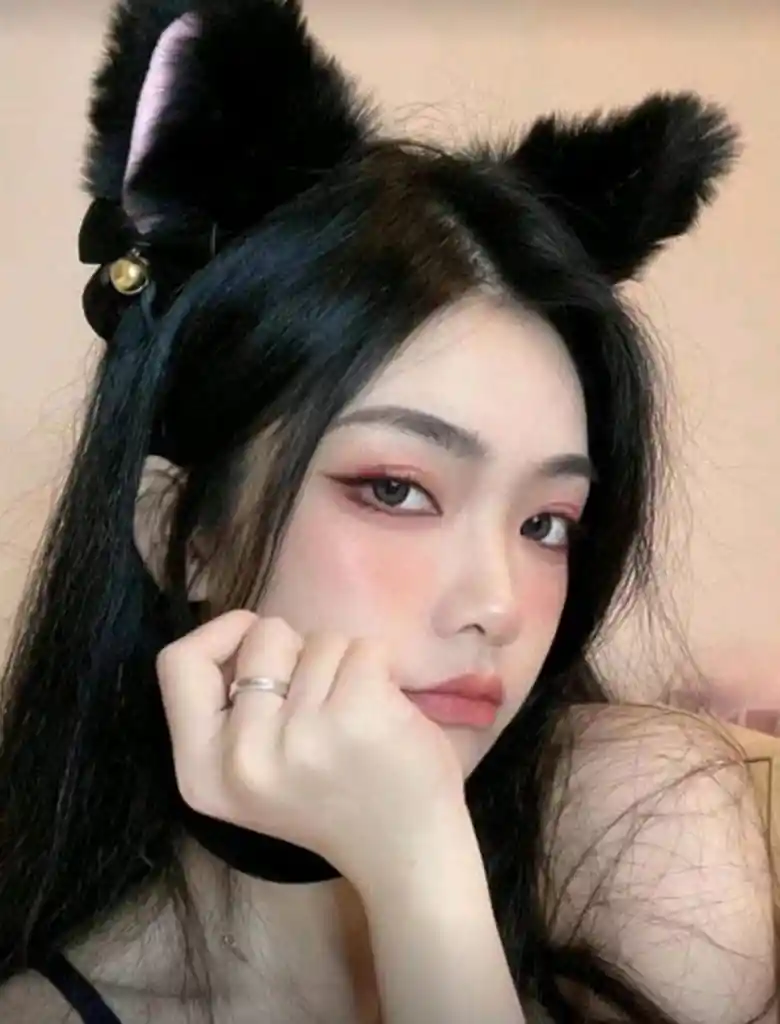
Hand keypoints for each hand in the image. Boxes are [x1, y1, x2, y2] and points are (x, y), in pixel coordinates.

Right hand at [156, 610, 468, 890]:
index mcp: (201, 771)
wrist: (404, 855)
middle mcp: (241, 756)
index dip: (221, 636)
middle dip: (298, 649)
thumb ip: (228, 710)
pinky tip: (384, 713)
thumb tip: (245, 630)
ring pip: (319, 639)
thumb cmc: (330, 802)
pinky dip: (380, 667)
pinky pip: (364, 648)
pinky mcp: (354, 717)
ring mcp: (298, 736)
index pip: (179, 662)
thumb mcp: (247, 771)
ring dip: (343, 664)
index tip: (258, 649)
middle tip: (321, 701)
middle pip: (262, 636)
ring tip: (353, 717)